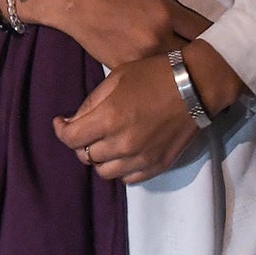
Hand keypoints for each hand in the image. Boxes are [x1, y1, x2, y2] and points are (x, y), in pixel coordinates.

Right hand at [23, 0, 209, 71]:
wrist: (72, 0)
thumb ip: (176, 10)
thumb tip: (201, 30)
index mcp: (166, 12)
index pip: (208, 32)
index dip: (223, 42)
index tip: (233, 48)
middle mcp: (157, 37)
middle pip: (197, 59)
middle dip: (210, 64)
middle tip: (224, 70)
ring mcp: (140, 57)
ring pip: (176, 73)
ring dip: (189, 76)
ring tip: (202, 81)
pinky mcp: (125, 70)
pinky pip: (152, 78)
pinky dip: (162, 79)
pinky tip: (169, 83)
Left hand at [53, 54, 200, 182]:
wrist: (194, 87)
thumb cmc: (152, 75)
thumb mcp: (115, 78)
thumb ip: (92, 102)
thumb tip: (74, 120)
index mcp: (109, 118)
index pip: (71, 139)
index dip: (61, 130)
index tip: (62, 122)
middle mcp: (123, 144)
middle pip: (86, 157)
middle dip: (79, 143)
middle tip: (84, 130)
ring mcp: (142, 158)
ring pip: (105, 172)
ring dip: (99, 159)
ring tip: (103, 143)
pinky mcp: (158, 166)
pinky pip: (129, 179)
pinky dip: (120, 169)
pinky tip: (122, 154)